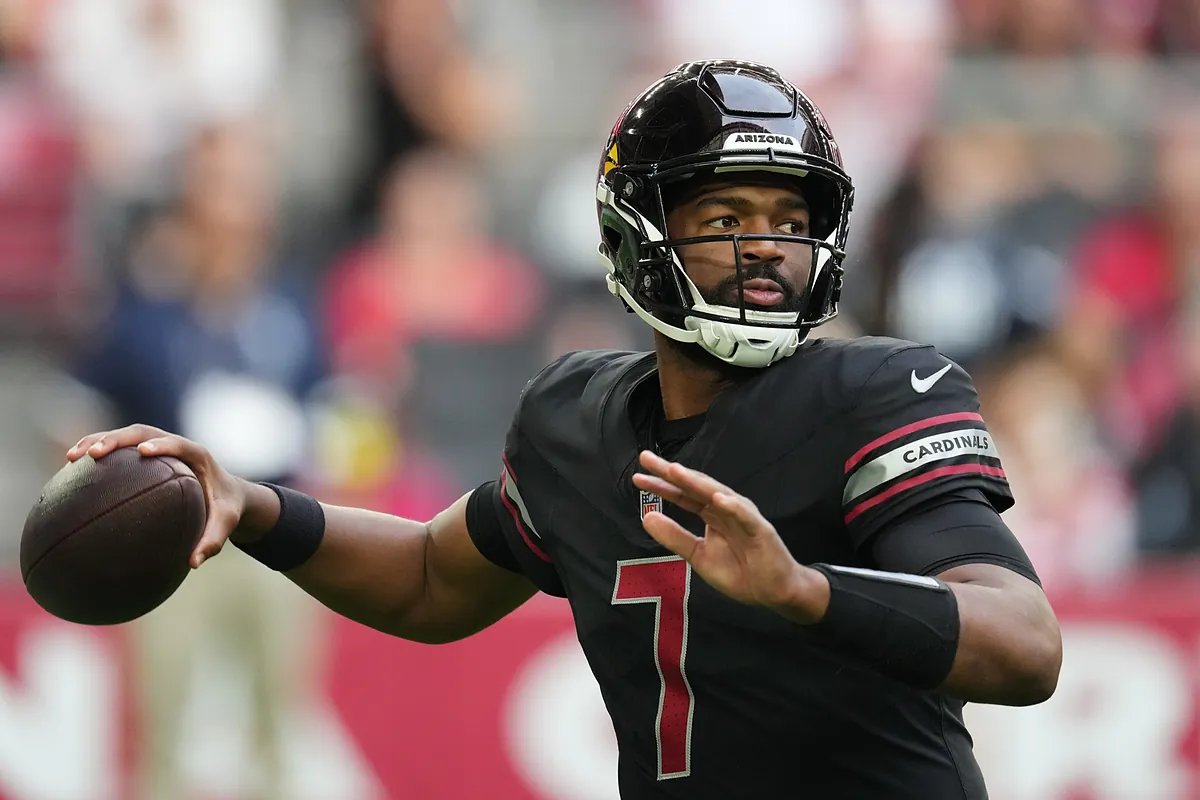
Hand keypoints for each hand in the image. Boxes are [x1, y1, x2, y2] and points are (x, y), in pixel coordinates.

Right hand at [67, 425, 273, 568]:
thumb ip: (213, 541)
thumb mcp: (225, 523)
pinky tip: (73, 468)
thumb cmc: (226, 508)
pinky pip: (121, 448)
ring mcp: (160, 446)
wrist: (228, 494)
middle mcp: (176, 445)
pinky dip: (98, 452)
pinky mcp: (148, 453)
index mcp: (198, 455)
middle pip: (143, 433)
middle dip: (116, 439)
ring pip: (126, 436)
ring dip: (98, 441)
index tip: (143, 452)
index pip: (179, 444)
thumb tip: (193, 563)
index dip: (162, 445)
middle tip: (92, 454)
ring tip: (71, 458)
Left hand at [633, 450, 828, 622]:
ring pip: (717, 494)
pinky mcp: (761, 529)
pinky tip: (718, 499)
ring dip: (697, 482)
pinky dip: (732, 506)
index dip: (661, 485)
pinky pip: (745, 516)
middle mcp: (725, 508)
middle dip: (672, 473)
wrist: (773, 591)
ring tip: (675, 470)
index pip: (683, 495)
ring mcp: (743, 516)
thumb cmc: (740, 571)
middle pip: (695, 486)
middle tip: (647, 458)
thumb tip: (646, 518)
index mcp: (711, 515)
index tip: (637, 477)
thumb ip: (674, 537)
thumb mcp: (698, 556)